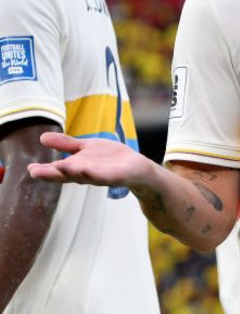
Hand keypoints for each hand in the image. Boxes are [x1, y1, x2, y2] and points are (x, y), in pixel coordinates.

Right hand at [27, 133, 151, 187]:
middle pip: (66, 175)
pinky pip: (103, 176)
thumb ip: (66, 144)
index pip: (58, 170)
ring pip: (83, 176)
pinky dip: (93, 173)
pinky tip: (85, 168)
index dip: (44, 170)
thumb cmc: (109, 158)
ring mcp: (100, 176)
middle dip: (51, 174)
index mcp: (77, 167)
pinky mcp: (115, 176)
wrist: (136, 167)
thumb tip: (42, 137)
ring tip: (57, 167)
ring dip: (70, 172)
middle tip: (34, 172)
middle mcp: (85, 174)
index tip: (29, 168)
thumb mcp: (86, 148)